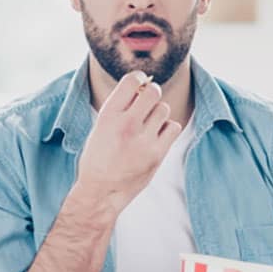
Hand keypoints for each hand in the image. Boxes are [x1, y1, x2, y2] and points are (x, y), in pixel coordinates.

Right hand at [76, 71, 182, 211]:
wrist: (101, 191)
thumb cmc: (98, 158)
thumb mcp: (100, 127)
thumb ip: (120, 107)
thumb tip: (143, 86)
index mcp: (108, 115)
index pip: (132, 81)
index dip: (139, 79)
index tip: (140, 84)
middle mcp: (126, 125)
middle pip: (153, 92)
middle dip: (152, 93)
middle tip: (147, 103)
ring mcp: (143, 140)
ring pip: (164, 109)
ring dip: (158, 114)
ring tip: (148, 126)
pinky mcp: (157, 154)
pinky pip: (174, 127)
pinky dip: (167, 129)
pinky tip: (156, 136)